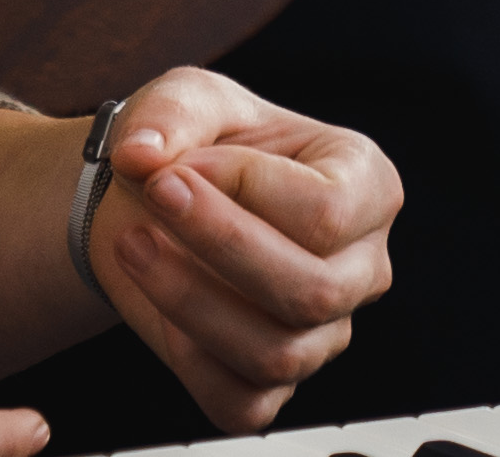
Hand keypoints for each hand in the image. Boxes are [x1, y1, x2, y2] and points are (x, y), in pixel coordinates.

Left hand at [83, 70, 401, 432]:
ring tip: (132, 243)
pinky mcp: (274, 385)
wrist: (154, 201)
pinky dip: (187, 360)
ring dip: (188, 299)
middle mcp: (362, 267)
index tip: (174, 164)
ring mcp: (324, 333)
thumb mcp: (189, 98)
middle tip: (151, 194)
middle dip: (218, 244)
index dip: (242, 189)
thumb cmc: (195, 145)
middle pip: (312, 290)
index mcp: (368, 186)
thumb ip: (171, 114)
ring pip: (277, 354)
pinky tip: (154, 304)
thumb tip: (141, 154)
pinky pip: (241, 401)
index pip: (327, 212)